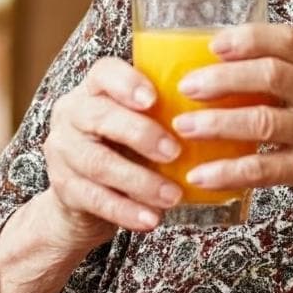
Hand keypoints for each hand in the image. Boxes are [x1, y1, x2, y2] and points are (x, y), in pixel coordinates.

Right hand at [41, 56, 184, 250]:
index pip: (104, 73)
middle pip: (101, 117)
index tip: (154, 99)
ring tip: (172, 196)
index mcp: (94, 89)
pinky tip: (151, 219)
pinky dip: (126, 211)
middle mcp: (72, 114)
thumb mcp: (140, 121)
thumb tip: (229, 112)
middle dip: (141, 134)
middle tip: (176, 152)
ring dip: (140, 181)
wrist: (83, 196)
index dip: (127, 83)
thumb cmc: (125, 147)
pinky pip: (95, 199)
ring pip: (99, 163)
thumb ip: (167, 112)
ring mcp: (63, 151)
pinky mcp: (63, 188)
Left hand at [171, 23, 292, 229]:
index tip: (213, 44)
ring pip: (262, 120)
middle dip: (221, 79)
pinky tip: (201, 176)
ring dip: (217, 123)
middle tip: (187, 86)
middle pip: (268, 74)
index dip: (246, 38)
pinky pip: (264, 168)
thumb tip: (229, 74)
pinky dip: (228, 172)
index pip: (286, 40)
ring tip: (184, 127)